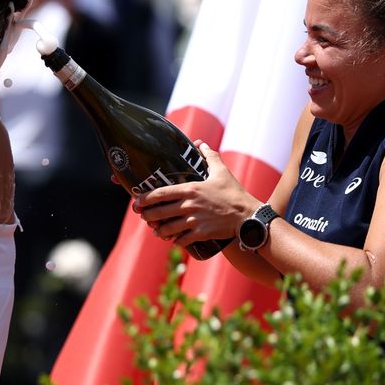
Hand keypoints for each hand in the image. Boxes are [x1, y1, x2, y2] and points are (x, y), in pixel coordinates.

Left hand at [134, 142, 252, 246]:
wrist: (247, 216)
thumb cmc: (234, 193)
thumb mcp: (222, 172)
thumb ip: (210, 157)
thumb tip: (201, 144)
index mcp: (190, 189)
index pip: (161, 193)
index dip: (145, 198)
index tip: (137, 201)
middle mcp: (188, 205)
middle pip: (159, 212)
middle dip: (148, 215)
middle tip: (143, 216)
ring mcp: (193, 221)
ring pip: (167, 228)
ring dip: (159, 230)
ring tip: (156, 230)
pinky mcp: (200, 234)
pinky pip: (181, 240)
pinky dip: (176, 240)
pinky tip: (174, 239)